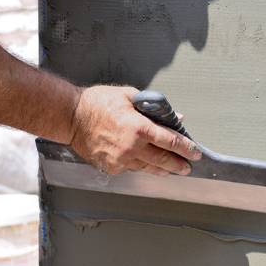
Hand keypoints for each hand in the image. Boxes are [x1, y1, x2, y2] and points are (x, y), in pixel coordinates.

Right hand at [69, 85, 201, 175]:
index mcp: (139, 128)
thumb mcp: (129, 96)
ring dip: (163, 169)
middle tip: (188, 167)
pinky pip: (133, 169)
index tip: (196, 152)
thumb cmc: (98, 102)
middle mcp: (132, 147)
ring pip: (149, 168)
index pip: (171, 141)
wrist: (70, 116)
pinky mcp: (112, 167)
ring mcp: (121, 160)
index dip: (187, 148)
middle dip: (179, 164)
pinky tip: (149, 165)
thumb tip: (175, 117)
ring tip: (173, 170)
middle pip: (164, 160)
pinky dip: (142, 166)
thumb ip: (154, 107)